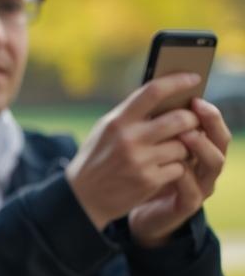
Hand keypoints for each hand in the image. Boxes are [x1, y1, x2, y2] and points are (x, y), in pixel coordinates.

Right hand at [66, 72, 202, 231]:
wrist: (82, 198)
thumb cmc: (97, 158)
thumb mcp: (106, 131)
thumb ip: (131, 114)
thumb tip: (167, 97)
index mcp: (118, 121)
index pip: (153, 92)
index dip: (178, 81)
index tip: (194, 78)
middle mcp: (129, 139)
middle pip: (180, 119)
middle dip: (192, 120)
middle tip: (192, 122)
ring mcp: (140, 161)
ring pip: (183, 146)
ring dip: (183, 148)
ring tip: (172, 150)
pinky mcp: (148, 181)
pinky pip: (179, 168)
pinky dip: (176, 168)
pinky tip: (163, 169)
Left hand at [127, 98, 230, 246]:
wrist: (126, 206)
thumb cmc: (140, 171)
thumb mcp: (148, 145)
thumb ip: (156, 126)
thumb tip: (155, 95)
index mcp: (198, 146)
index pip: (212, 124)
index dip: (208, 110)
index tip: (195, 96)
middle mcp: (205, 164)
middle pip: (221, 140)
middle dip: (210, 122)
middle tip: (194, 109)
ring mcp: (200, 185)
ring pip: (214, 162)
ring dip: (202, 146)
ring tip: (186, 134)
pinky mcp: (187, 204)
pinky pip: (192, 189)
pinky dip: (185, 177)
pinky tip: (175, 167)